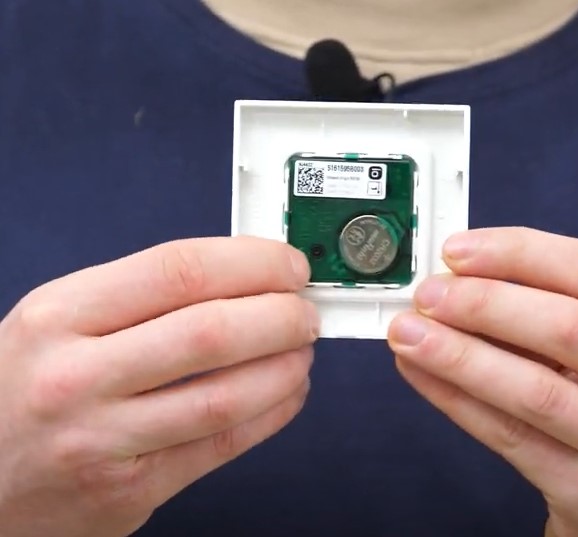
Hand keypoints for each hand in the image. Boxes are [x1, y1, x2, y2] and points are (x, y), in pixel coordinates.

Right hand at [0, 237, 318, 536]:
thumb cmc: (21, 390)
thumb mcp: (58, 321)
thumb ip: (143, 295)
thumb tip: (242, 276)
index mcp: (59, 316)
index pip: (178, 271)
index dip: (251, 263)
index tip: (287, 265)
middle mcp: (77, 377)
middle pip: (210, 333)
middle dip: (281, 316)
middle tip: (305, 310)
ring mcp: (104, 440)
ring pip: (224, 396)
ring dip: (285, 367)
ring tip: (302, 349)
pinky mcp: (130, 489)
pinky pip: (221, 446)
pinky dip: (272, 413)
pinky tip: (287, 392)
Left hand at [388, 227, 577, 536]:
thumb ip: (564, 318)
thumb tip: (465, 280)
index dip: (519, 252)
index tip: (458, 251)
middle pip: (568, 326)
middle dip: (484, 302)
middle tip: (427, 294)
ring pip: (534, 388)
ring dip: (458, 353)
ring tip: (407, 332)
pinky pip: (510, 437)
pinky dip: (456, 399)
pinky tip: (420, 374)